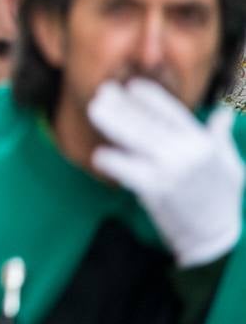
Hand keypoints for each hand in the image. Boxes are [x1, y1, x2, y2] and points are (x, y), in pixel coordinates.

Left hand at [88, 78, 243, 266]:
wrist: (215, 237)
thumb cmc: (222, 199)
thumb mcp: (229, 164)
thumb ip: (220, 136)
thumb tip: (224, 113)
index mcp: (203, 142)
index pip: (172, 111)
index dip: (149, 96)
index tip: (131, 86)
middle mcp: (187, 152)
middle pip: (147, 120)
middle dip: (122, 104)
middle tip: (101, 91)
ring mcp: (170, 170)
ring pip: (134, 139)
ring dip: (111, 123)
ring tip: (94, 110)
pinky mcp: (156, 190)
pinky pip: (127, 170)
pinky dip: (111, 162)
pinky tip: (98, 155)